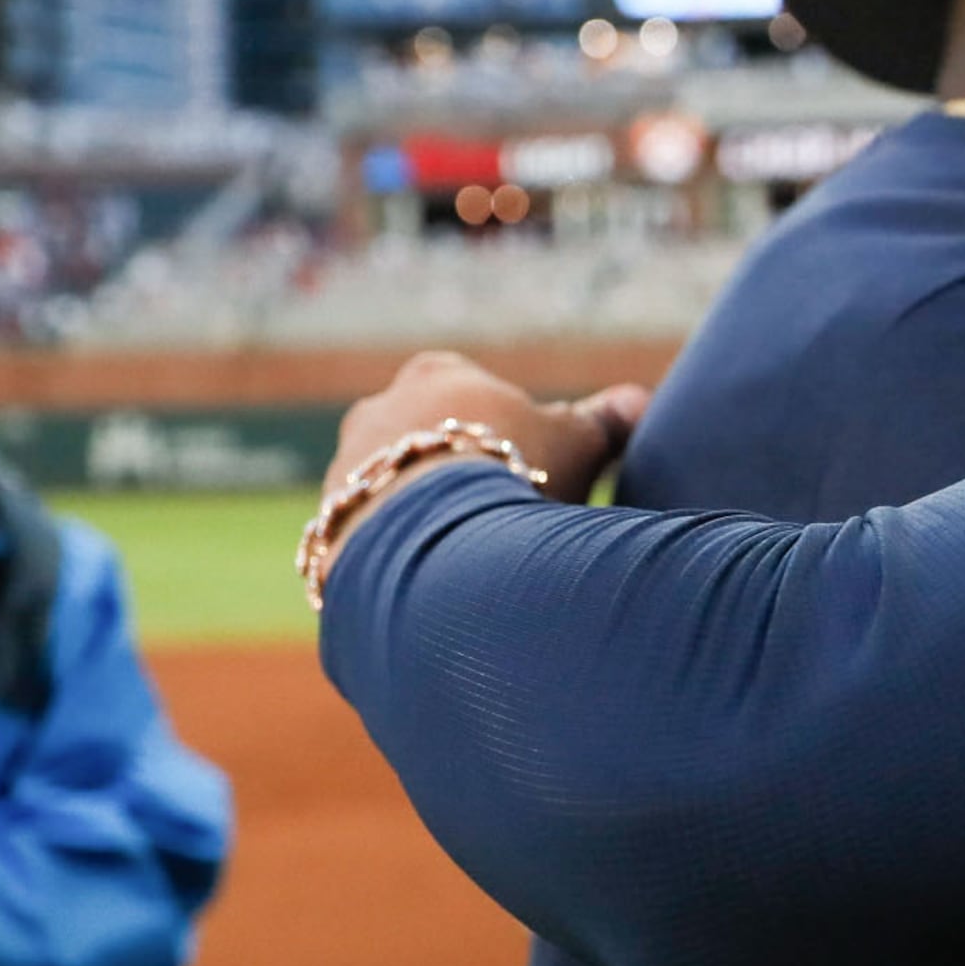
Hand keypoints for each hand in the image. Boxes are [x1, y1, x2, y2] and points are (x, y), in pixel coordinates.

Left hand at [323, 352, 652, 545]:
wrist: (437, 547)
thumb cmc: (514, 477)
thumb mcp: (576, 445)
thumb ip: (603, 421)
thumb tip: (636, 402)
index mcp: (435, 375)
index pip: (467, 389)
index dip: (503, 426)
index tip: (528, 464)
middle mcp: (376, 413)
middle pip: (423, 439)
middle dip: (454, 472)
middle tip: (500, 517)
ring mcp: (343, 472)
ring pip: (391, 492)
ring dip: (421, 518)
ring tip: (468, 564)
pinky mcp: (328, 531)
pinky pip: (368, 544)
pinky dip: (397, 560)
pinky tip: (434, 589)